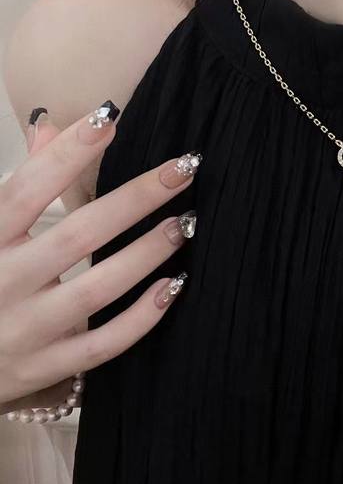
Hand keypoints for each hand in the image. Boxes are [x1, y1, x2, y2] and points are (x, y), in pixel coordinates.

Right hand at [0, 101, 200, 415]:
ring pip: (97, 289)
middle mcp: (1, 283)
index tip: (110, 116)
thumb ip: (15, 184)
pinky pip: (102, 345)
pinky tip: (174, 286)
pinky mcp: (44, 366)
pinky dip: (141, 317)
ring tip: (185, 222)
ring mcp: (24, 330)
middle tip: (183, 168)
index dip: (68, 153)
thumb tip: (49, 125)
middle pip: (78, 235)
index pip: (26, 189)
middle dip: (136, 198)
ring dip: (147, 253)